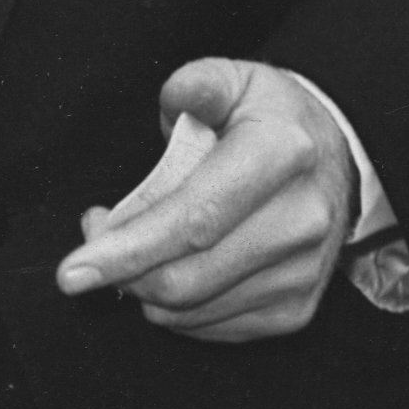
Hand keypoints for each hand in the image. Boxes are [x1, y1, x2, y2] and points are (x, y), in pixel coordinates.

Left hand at [54, 57, 355, 341]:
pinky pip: (212, 328)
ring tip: (135, 245)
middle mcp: (302, 220)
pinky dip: (174, 308)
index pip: (193, 219)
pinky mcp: (296, 309)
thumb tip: (177, 99)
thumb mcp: (235, 80)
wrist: (336, 159)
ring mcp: (302, 271)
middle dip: (120, 270)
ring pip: (191, 310)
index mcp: (281, 155)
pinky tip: (172, 267)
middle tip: (95, 237)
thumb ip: (198, 84)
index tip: (72, 271)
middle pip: (185, 277)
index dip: (127, 251)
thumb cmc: (268, 119)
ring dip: (142, 287)